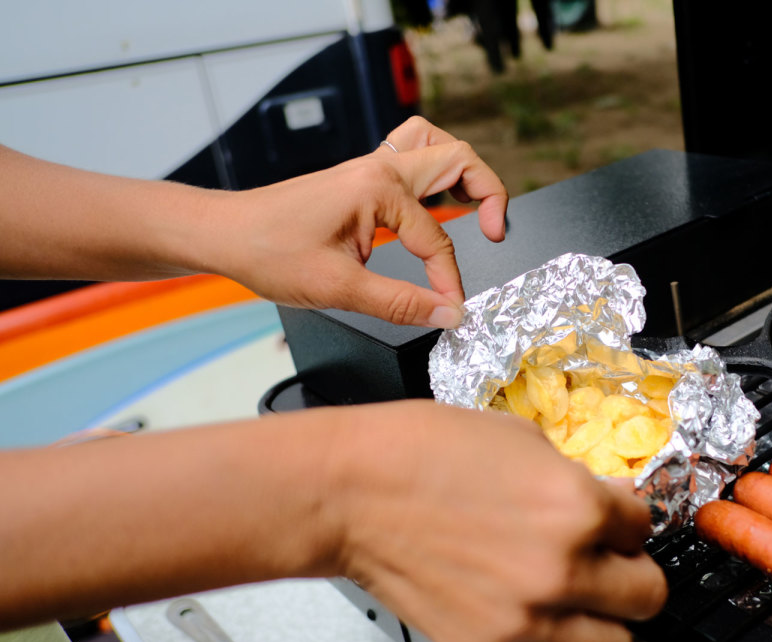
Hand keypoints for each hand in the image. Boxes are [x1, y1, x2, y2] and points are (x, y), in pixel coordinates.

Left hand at [211, 117, 507, 327]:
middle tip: (495, 230)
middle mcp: (378, 168)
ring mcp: (368, 168)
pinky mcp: (359, 178)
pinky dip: (434, 175)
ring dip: (463, 169)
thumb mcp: (338, 289)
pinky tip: (435, 204)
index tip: (452, 309)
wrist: (224, 234)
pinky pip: (411, 158)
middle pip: (457, 157)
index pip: (437, 239)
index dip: (449, 280)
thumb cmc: (267, 252)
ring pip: (435, 145)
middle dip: (488, 192)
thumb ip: (401, 304)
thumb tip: (448, 314)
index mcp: (377, 188)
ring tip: (476, 206)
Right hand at [323, 401, 667, 641]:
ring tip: (579, 597)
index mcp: (578, 508)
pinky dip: (539, 629)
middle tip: (613, 563)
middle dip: (634, 573)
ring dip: (606, 620)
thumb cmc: (421, 453)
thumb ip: (579, 480)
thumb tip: (611, 502)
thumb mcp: (522, 440)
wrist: (349, 493)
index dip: (628, 519)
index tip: (614, 521)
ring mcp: (526, 617)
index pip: (644, 526)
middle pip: (647, 596)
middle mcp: (561, 570)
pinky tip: (510, 595)